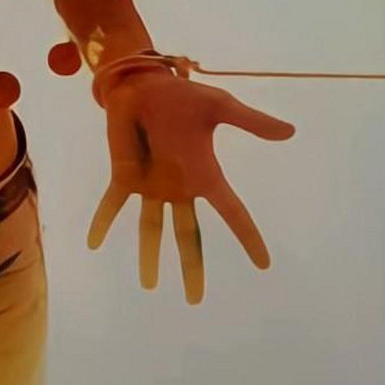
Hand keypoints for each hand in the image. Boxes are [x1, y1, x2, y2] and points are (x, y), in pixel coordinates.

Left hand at [87, 67, 294, 303]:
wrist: (142, 83)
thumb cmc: (181, 96)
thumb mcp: (220, 106)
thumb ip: (251, 121)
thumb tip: (290, 131)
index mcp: (205, 174)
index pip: (232, 212)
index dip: (248, 237)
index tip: (264, 264)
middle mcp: (178, 187)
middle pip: (188, 235)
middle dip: (192, 266)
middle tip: (195, 301)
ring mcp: (150, 185)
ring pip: (150, 227)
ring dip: (148, 255)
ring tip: (149, 285)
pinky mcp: (124, 175)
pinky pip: (112, 203)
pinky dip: (103, 221)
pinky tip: (93, 243)